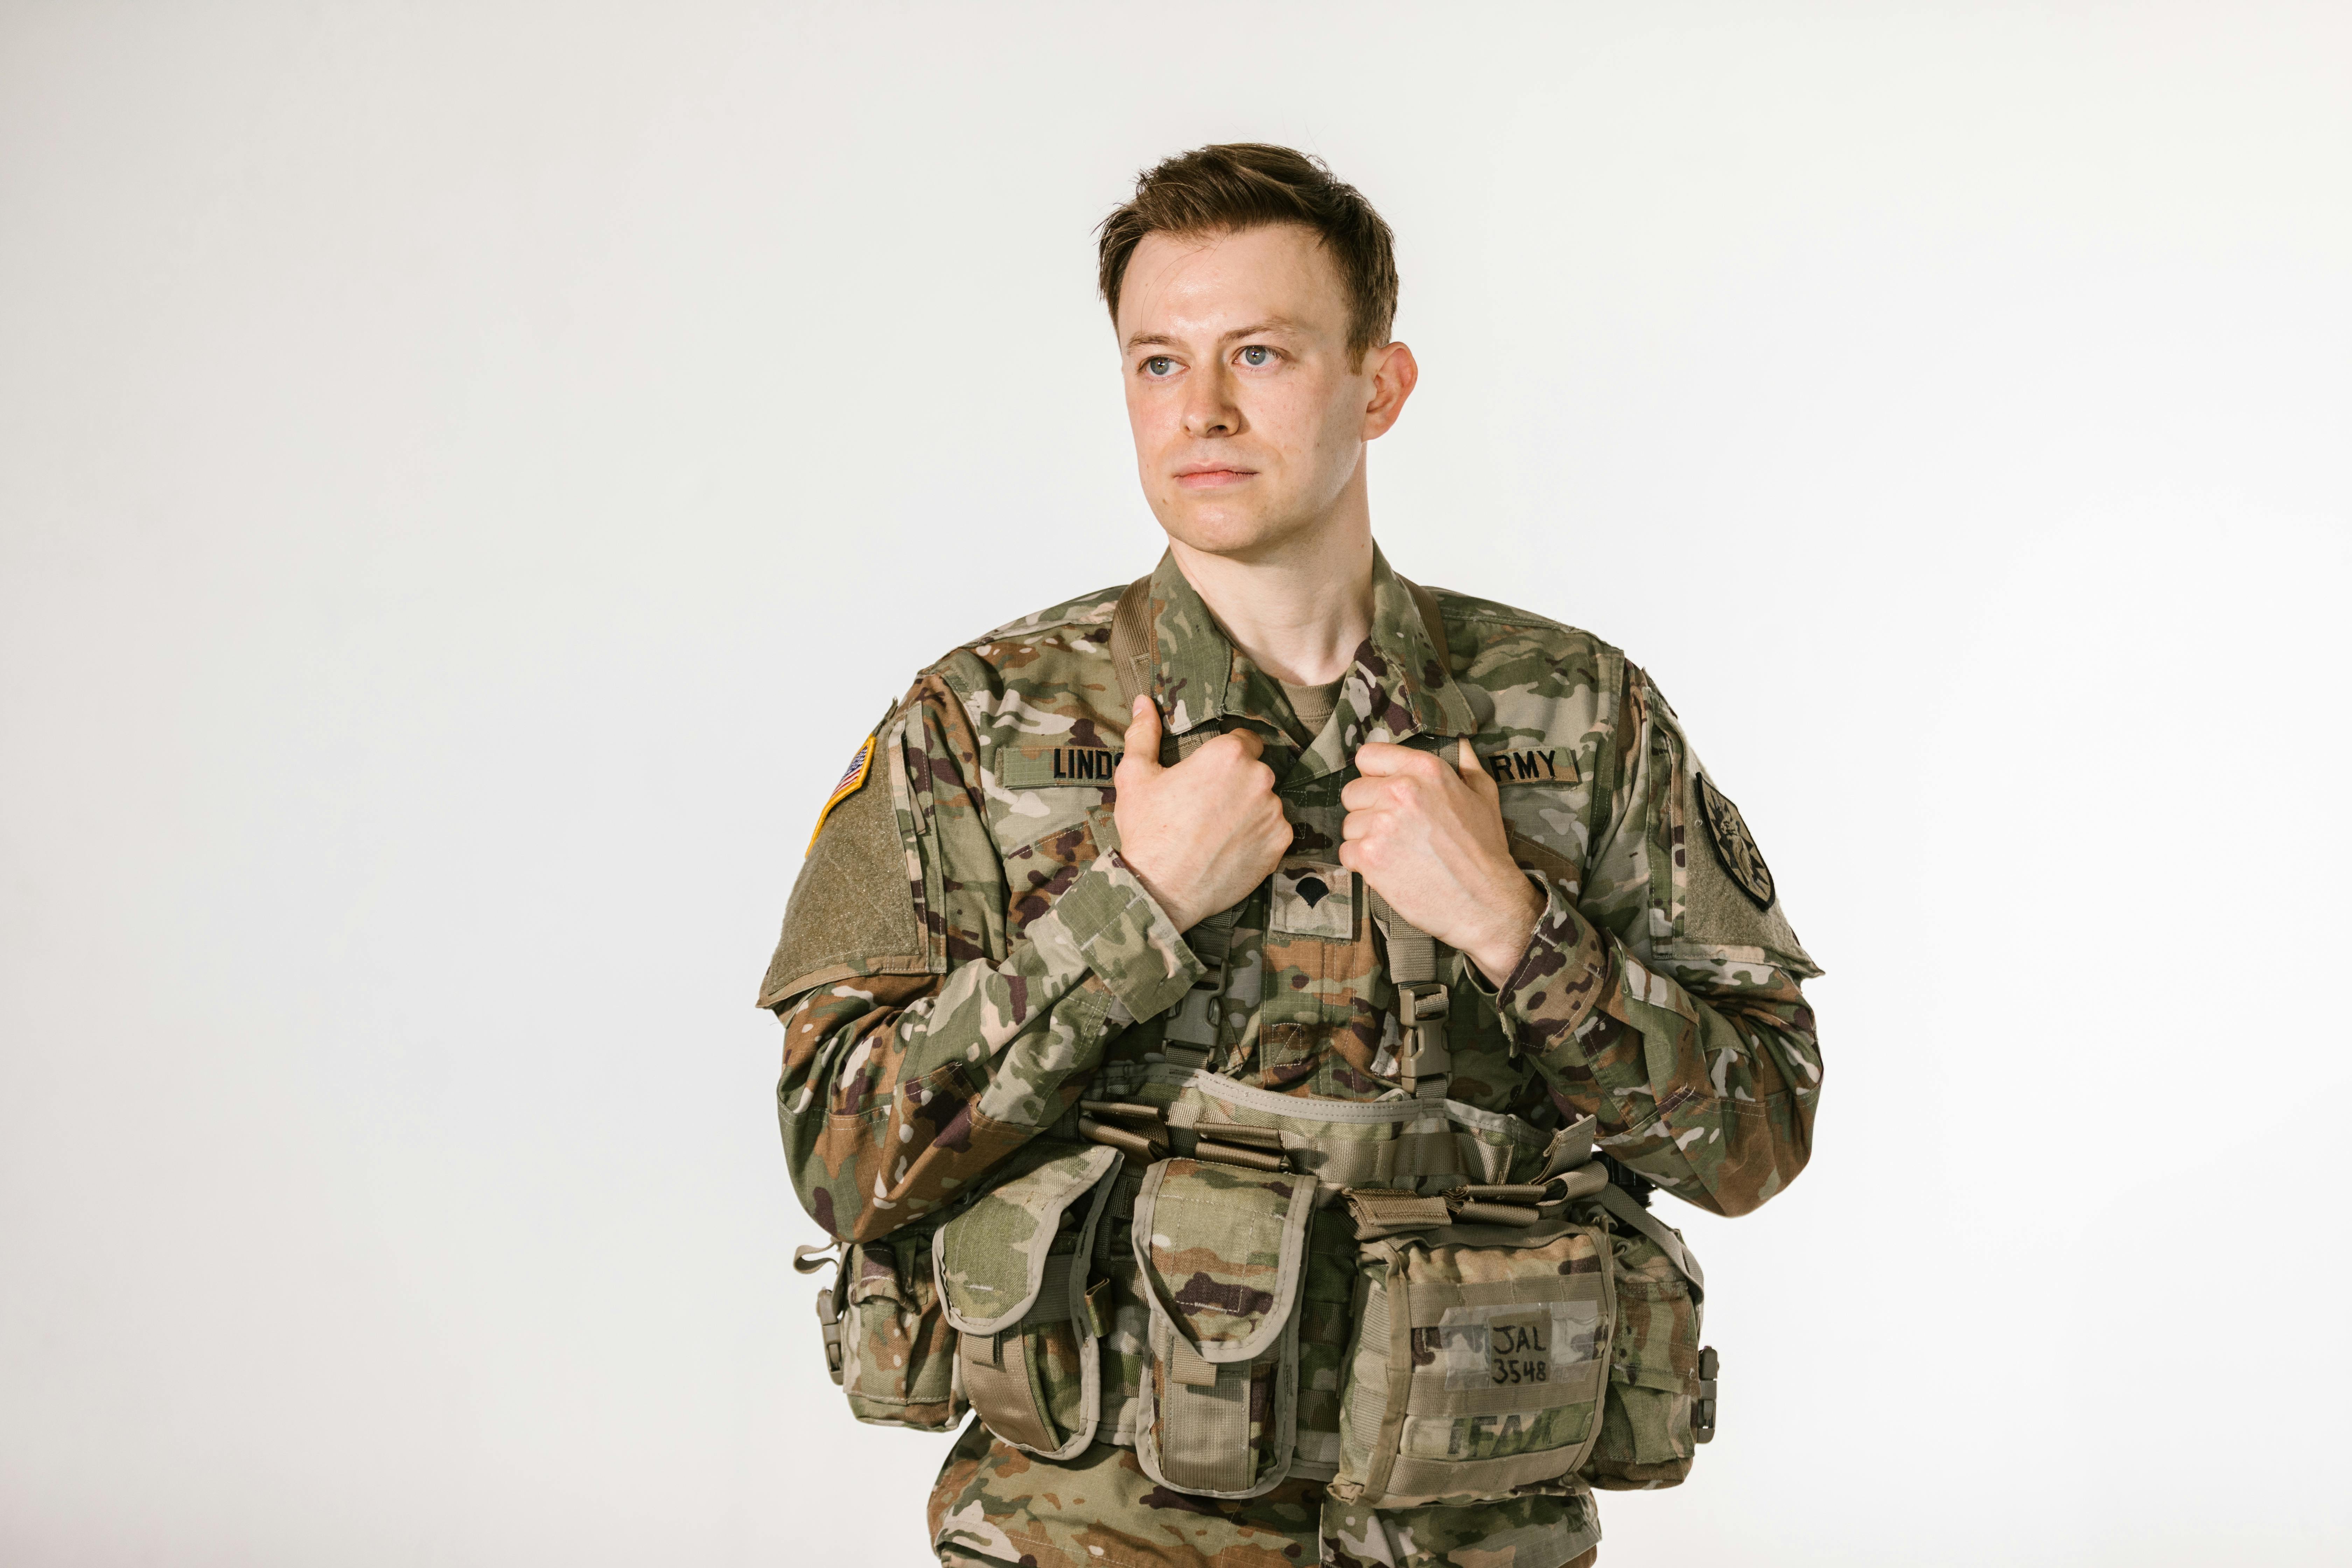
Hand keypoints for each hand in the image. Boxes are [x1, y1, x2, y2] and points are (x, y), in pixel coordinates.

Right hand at [1113, 696, 1292, 931]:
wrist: (1161, 890)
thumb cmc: (1147, 831)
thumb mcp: (1135, 776)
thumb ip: (1144, 733)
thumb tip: (1143, 701)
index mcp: (1228, 754)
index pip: (1245, 740)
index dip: (1228, 755)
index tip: (1211, 774)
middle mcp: (1259, 778)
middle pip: (1257, 771)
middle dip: (1238, 783)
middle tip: (1208, 806)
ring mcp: (1273, 813)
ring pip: (1266, 802)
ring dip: (1249, 810)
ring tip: (1217, 830)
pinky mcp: (1280, 844)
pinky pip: (1274, 831)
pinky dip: (1258, 837)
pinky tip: (1230, 848)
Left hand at [1339, 739, 1544, 985]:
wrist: (1486, 901)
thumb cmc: (1485, 850)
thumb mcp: (1484, 794)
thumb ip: (1465, 763)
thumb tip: (1457, 742)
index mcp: (1425, 769)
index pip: (1368, 756)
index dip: (1373, 775)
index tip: (1382, 790)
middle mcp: (1400, 791)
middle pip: (1353, 792)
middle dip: (1368, 809)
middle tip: (1393, 829)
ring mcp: (1382, 824)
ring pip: (1349, 824)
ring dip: (1365, 838)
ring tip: (1396, 852)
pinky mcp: (1370, 857)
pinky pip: (1347, 852)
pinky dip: (1362, 863)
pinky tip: (1389, 868)